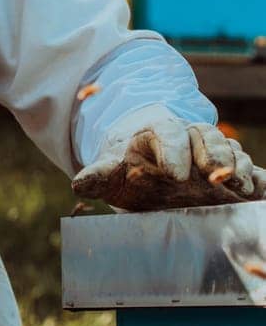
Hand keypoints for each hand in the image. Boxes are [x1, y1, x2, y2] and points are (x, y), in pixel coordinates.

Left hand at [73, 107, 265, 211]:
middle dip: (213, 154)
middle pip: (205, 135)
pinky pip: (251, 169)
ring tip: (238, 185)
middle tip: (216, 175)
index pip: (168, 133)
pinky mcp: (232, 172)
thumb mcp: (114, 173)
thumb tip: (77, 182)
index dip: (172, 151)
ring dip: (236, 165)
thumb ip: (100, 175)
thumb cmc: (132, 170)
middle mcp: (189, 140)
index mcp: (159, 134)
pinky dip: (258, 178)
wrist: (153, 170)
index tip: (174, 174)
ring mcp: (212, 155)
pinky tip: (259, 192)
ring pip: (229, 148)